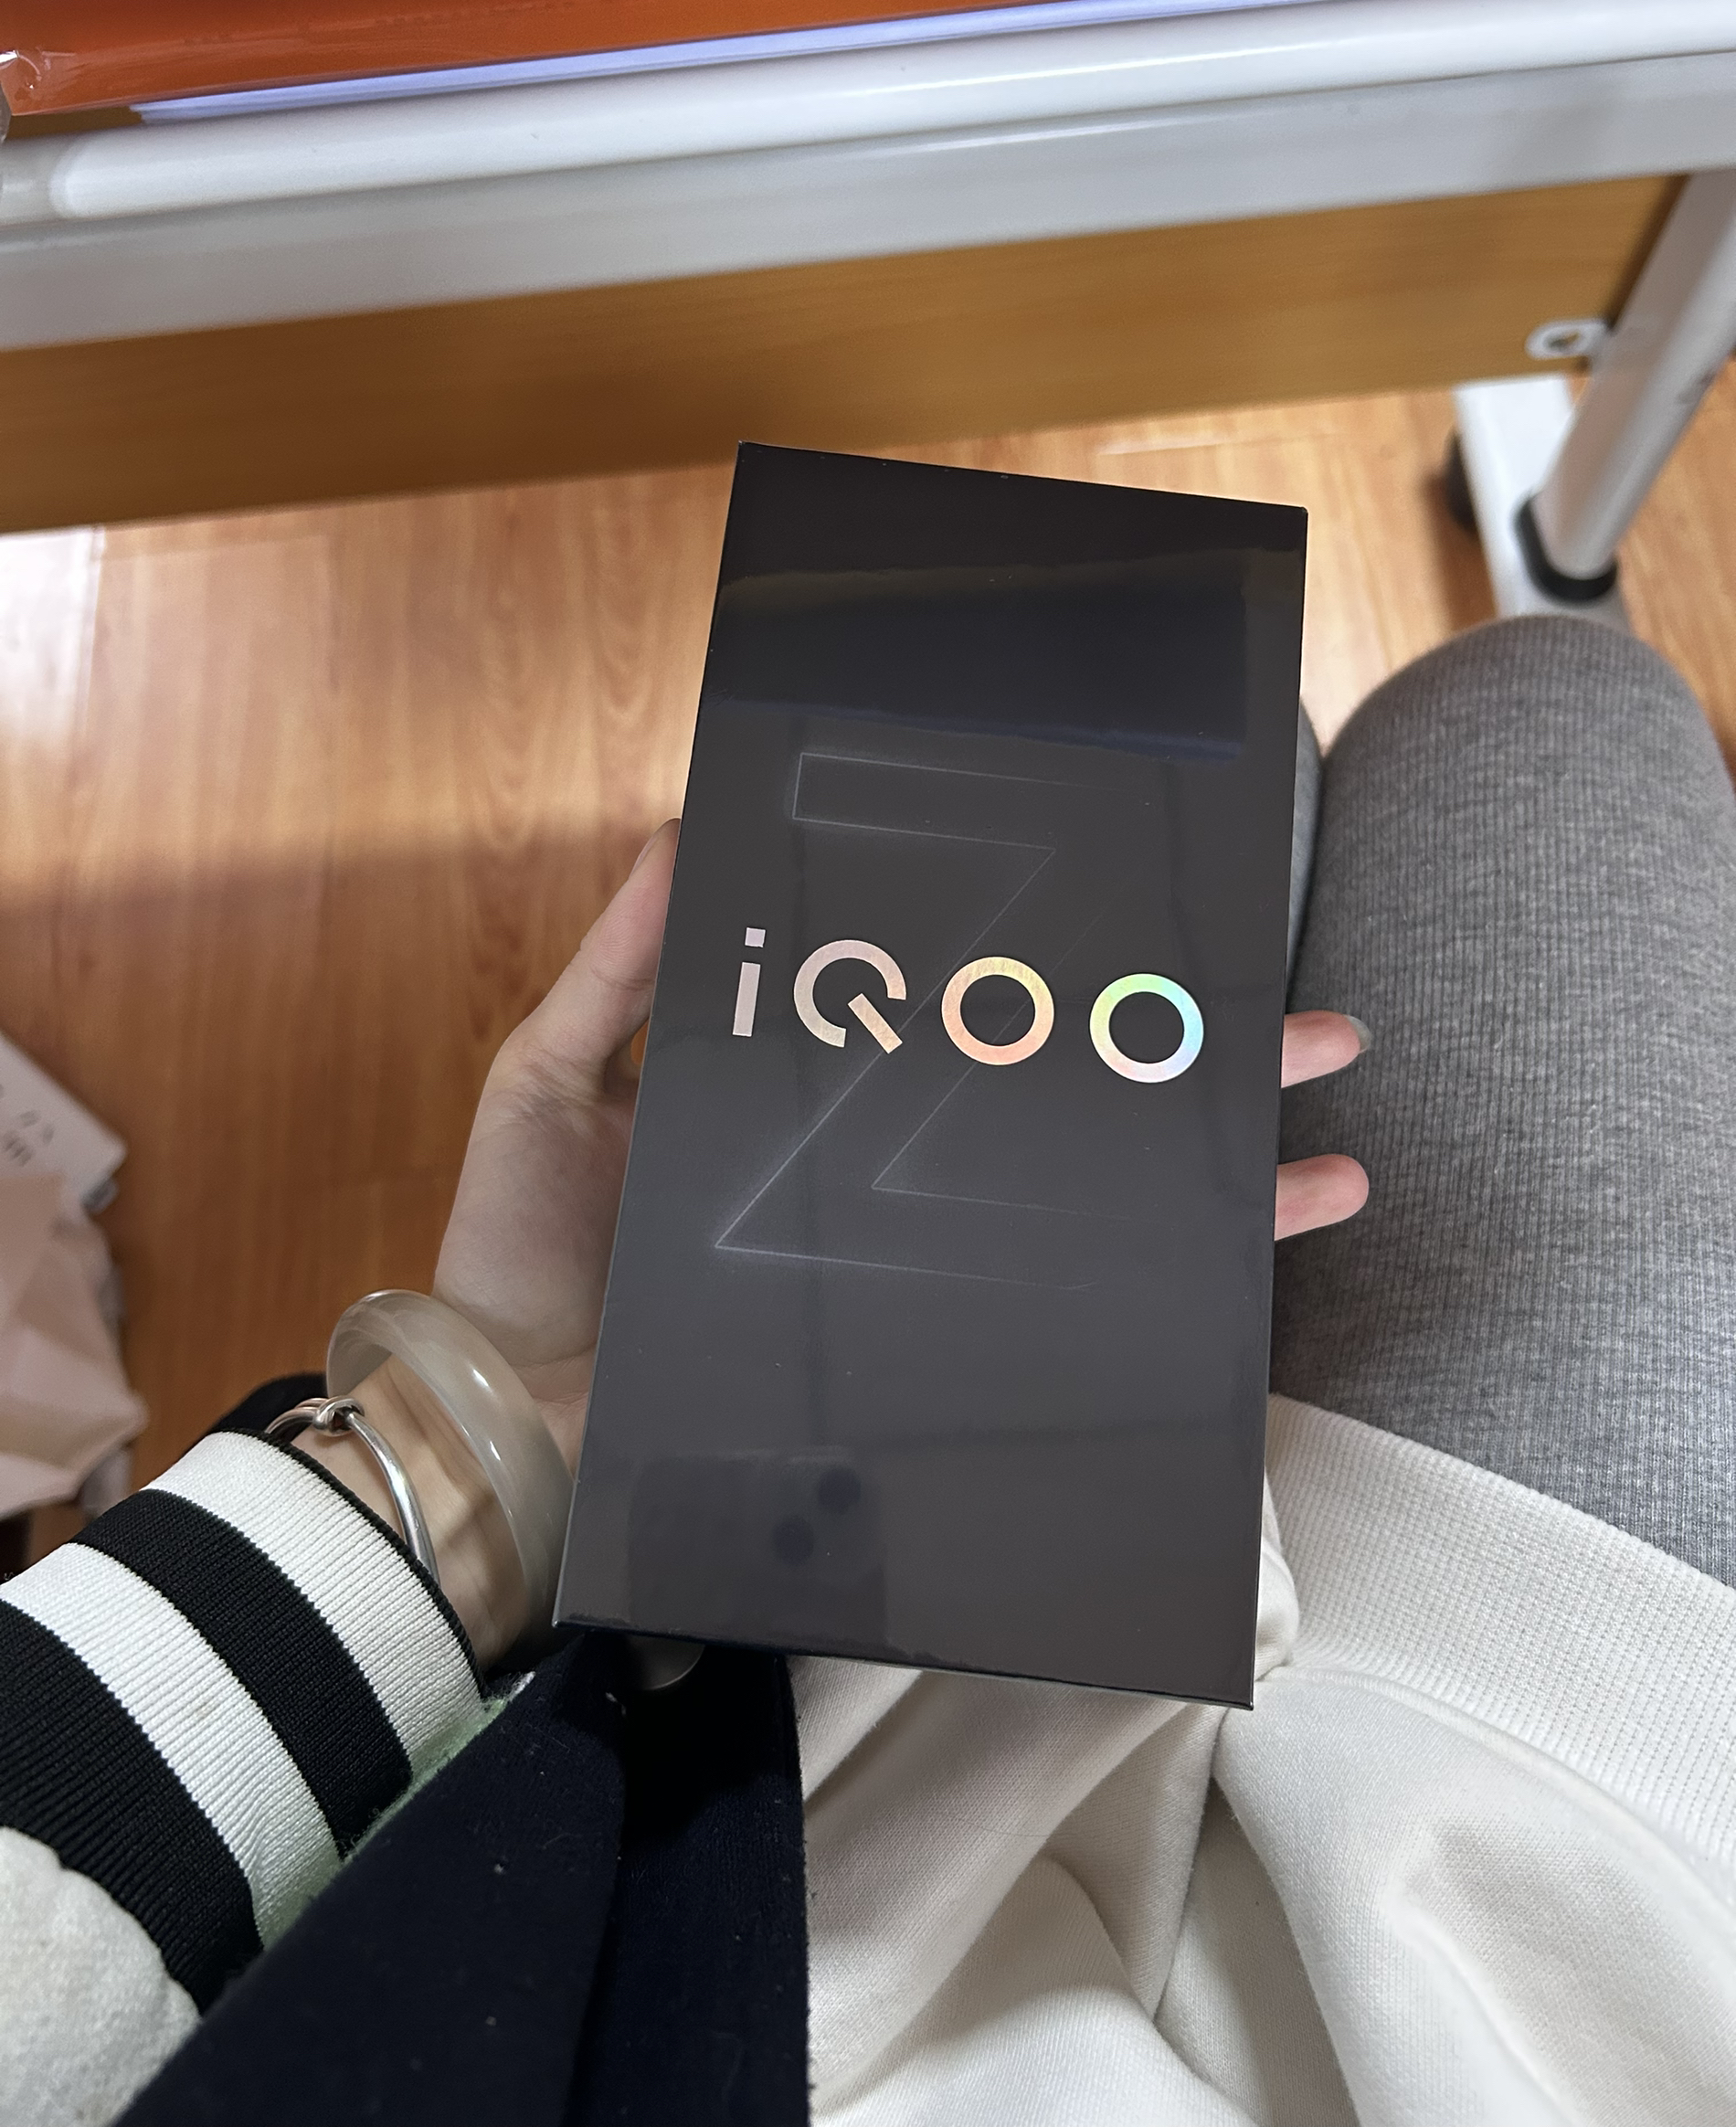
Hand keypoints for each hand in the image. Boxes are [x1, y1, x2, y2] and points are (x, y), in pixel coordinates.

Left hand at [435, 829, 1370, 1462]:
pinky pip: (1042, 1315)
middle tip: (1308, 1023)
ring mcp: (908, 1265)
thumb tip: (680, 825)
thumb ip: (624, 967)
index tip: (1142, 916)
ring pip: (1088, 1208)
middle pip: (1060, 1107)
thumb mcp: (555, 1079)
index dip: (1050, 973)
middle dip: (1189, 1067)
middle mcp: (885, 1178)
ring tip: (1333, 1138)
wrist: (495, 1415)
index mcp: (812, 1096)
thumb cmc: (518, 1252)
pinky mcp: (905, 1347)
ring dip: (1218, 1179)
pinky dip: (1150, 1293)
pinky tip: (1247, 1267)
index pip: (957, 1019)